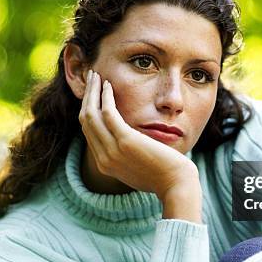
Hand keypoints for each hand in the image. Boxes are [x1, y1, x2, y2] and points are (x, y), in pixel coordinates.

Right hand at [79, 70, 198, 200]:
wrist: (177, 186)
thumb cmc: (164, 175)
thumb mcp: (138, 166)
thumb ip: (127, 154)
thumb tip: (128, 139)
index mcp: (105, 164)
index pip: (88, 132)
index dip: (88, 109)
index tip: (93, 93)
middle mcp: (103, 158)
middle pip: (85, 121)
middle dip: (87, 96)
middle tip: (91, 78)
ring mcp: (112, 151)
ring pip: (91, 114)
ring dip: (93, 92)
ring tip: (97, 75)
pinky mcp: (126, 141)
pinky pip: (108, 113)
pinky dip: (105, 97)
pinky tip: (109, 84)